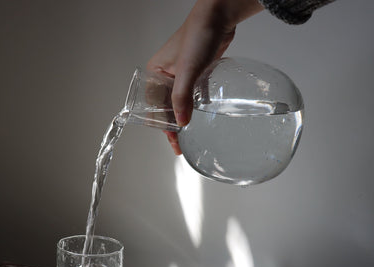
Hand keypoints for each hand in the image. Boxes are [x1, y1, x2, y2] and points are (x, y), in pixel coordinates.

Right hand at [147, 0, 263, 154]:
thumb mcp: (188, 71)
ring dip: (183, 116)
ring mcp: (181, 73)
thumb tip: (181, 122)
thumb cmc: (198, 36)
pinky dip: (194, 105)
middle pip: (166, 106)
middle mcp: (165, 74)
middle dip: (172, 124)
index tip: (173, 141)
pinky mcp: (196, 71)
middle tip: (182, 143)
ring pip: (179, 101)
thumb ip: (182, 97)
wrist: (218, 17)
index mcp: (155, 72)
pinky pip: (192, 94)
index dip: (162, 125)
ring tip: (190, 134)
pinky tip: (200, 116)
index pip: (154, 106)